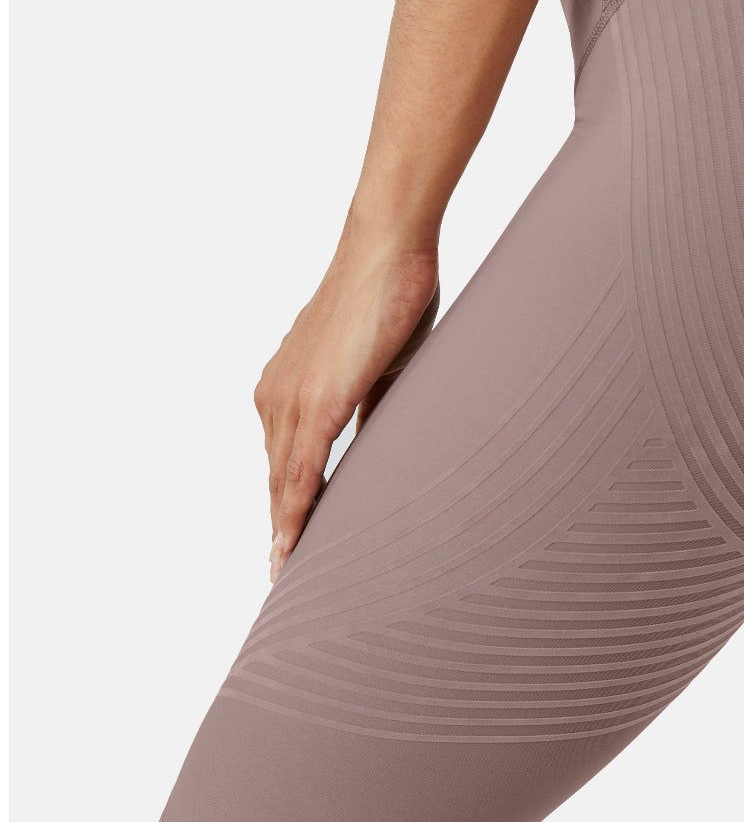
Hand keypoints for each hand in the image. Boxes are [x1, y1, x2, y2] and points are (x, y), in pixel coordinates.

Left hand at [254, 224, 438, 579]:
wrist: (387, 246)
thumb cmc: (391, 291)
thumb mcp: (380, 366)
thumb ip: (368, 408)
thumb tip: (376, 447)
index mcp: (287, 384)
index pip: (282, 461)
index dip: (285, 506)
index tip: (288, 546)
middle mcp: (276, 394)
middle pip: (275, 481)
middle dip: (281, 529)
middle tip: (286, 576)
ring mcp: (290, 398)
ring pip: (282, 484)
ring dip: (287, 532)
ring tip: (291, 576)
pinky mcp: (316, 401)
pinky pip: (299, 473)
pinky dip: (294, 515)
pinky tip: (292, 549)